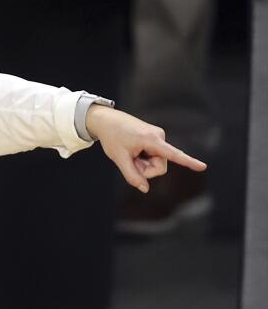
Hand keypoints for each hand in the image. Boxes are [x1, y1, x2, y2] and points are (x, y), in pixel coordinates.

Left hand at [85, 105, 206, 193]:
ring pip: (157, 162)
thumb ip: (132, 175)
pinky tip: (133, 149)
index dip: (189, 162)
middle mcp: (159, 136)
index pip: (173, 154)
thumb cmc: (112, 137)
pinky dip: (143, 157)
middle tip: (129, 159)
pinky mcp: (155, 138)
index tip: (203, 167)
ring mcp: (158, 136)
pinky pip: (153, 156)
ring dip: (143, 163)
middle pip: (160, 166)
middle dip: (145, 169)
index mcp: (151, 139)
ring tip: (130, 152)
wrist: (106, 120)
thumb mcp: (119, 158)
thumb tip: (145, 189)